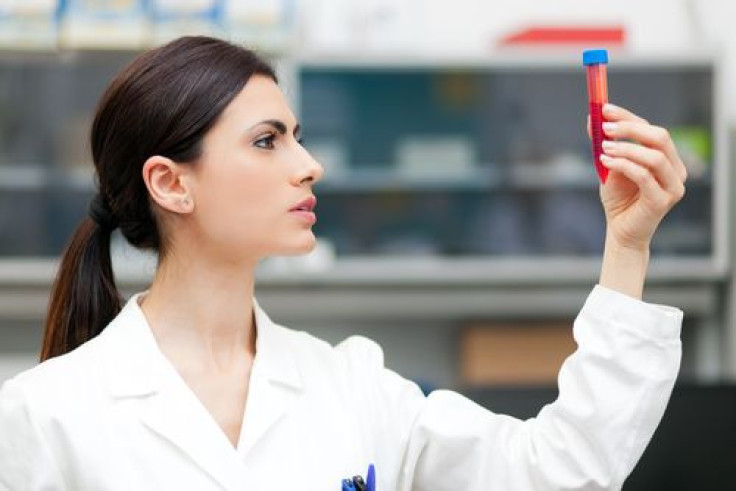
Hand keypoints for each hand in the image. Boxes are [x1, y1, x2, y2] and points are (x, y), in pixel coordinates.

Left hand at [590, 103, 686, 251]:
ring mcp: (673, 186)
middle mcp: (676, 170)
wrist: (620, 232)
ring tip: (603, 149)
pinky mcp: (662, 200)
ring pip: (654, 156)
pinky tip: (606, 162)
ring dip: (626, 149)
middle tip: (605, 128)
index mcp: (667, 158)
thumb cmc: (618, 200)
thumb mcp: (609, 167)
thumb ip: (606, 144)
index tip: (605, 109)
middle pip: (659, 137)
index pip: (651, 130)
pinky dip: (623, 165)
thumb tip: (593, 117)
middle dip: (630, 129)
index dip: (628, 117)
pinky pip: (644, 176)